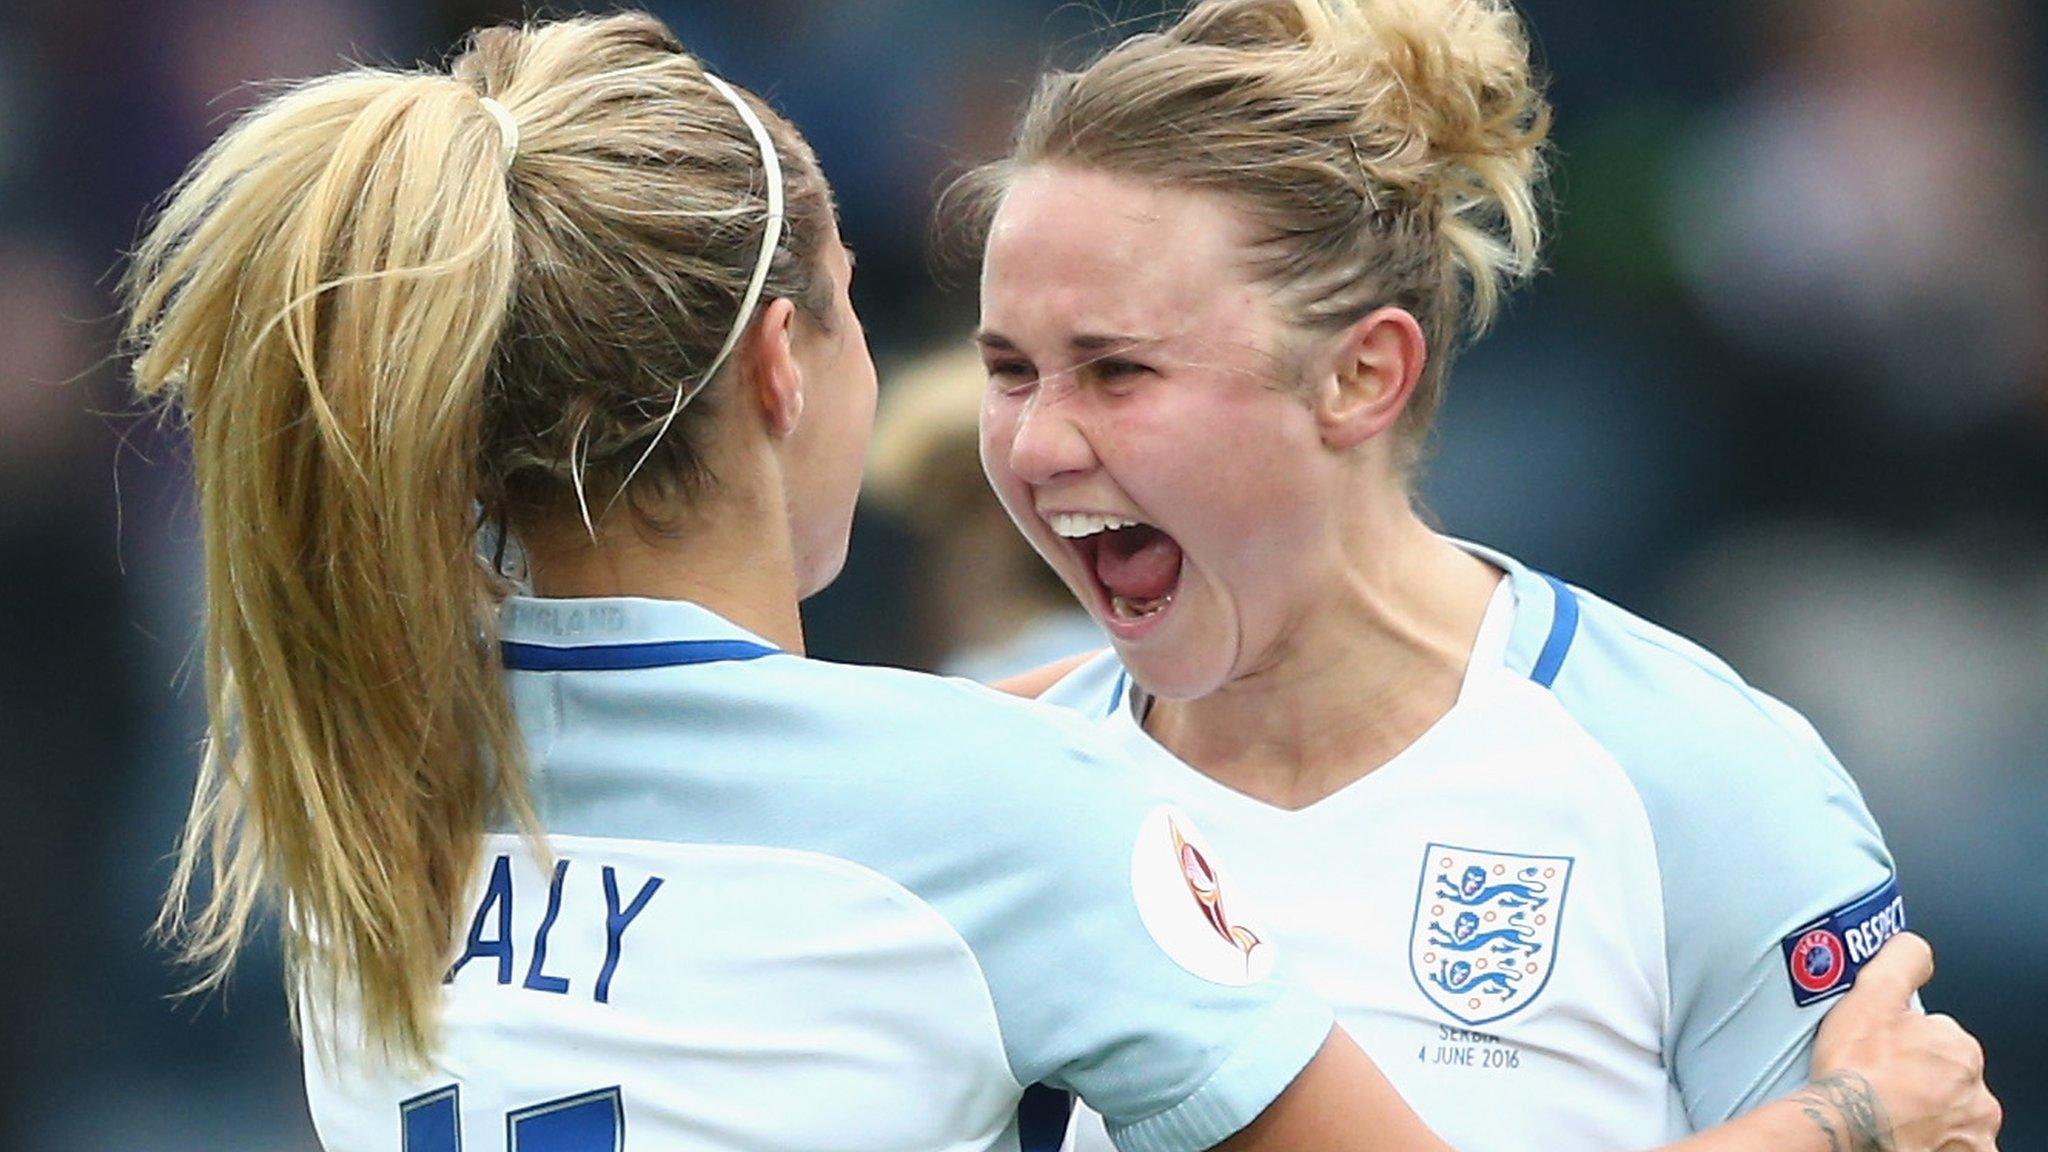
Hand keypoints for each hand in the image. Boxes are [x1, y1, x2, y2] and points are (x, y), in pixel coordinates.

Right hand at [1803, 932, 1999, 1151]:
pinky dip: (1932, 1142)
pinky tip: (1903, 1135)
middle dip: (1920, 1078)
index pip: (1937, 1037)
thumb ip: (1902, 961)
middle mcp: (1976, 1093)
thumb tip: (1916, 947)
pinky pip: (1951, 1145)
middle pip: (1946, 1077)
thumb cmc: (1856, 1071)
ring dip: (1927, 1111)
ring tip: (1887, 1111)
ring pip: (1951, 1114)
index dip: (1904, 1041)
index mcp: (1960, 1048)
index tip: (1881, 1052)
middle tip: (1880, 1082)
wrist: (1844, 1128)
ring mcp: (1971, 1132)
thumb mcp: (1872, 994)